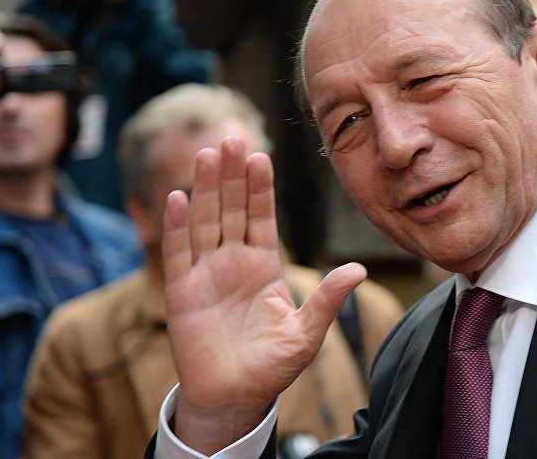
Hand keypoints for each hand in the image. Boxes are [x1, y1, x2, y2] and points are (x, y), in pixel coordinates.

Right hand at [163, 137, 365, 453]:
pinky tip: (179, 196)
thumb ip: (328, 299)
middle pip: (231, 209)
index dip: (260, 188)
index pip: (261, 217)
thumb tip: (359, 270)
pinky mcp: (182, 291)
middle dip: (232, 175)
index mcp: (264, 265)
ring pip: (205, 221)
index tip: (262, 157)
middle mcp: (233, 261)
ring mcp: (206, 273)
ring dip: (205, 189)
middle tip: (232, 137)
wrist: (235, 398)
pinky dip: (177, 225)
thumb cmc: (272, 366)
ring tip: (209, 154)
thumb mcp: (307, 332)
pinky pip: (180, 252)